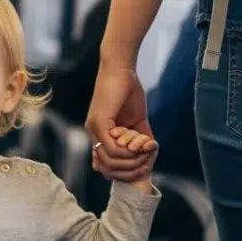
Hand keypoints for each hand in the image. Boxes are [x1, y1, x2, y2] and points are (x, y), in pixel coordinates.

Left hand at [86, 62, 153, 182]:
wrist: (121, 68)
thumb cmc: (128, 89)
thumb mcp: (137, 119)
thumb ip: (139, 136)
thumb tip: (148, 153)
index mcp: (99, 134)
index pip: (105, 166)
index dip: (124, 171)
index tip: (143, 166)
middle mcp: (93, 133)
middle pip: (107, 168)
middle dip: (129, 171)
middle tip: (146, 164)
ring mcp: (94, 129)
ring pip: (110, 162)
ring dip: (131, 161)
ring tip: (144, 153)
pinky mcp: (99, 122)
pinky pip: (112, 149)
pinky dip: (129, 152)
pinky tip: (139, 144)